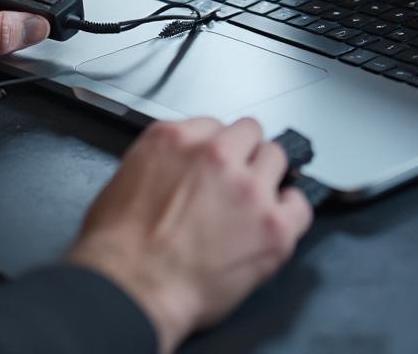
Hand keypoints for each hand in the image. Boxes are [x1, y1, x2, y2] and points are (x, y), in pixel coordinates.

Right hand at [68, 117, 313, 353]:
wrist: (130, 292)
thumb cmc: (117, 249)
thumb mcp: (126, 178)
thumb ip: (165, 159)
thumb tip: (183, 165)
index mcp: (176, 139)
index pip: (214, 124)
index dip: (215, 148)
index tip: (214, 165)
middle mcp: (215, 155)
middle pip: (250, 132)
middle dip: (243, 155)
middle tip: (234, 182)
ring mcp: (248, 188)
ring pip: (277, 158)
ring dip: (266, 178)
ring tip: (253, 204)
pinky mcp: (272, 226)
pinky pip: (300, 204)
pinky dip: (290, 213)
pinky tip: (275, 224)